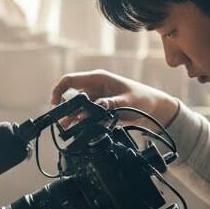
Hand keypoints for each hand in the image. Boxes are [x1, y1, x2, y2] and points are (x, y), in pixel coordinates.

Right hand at [50, 70, 178, 125]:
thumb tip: (91, 110)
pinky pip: (85, 114)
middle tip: (62, 124)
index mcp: (98, 78)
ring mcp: (96, 97)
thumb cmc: (142, 99)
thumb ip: (108, 105)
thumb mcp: (125, 102)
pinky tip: (80, 129)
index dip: (58, 91)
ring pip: (77, 107)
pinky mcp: (99, 107)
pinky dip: (81, 121)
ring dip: (72, 117)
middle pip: (71, 95)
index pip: (70, 80)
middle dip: (65, 109)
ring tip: (68, 129)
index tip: (55, 105)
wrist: (154, 108)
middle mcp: (94, 86)